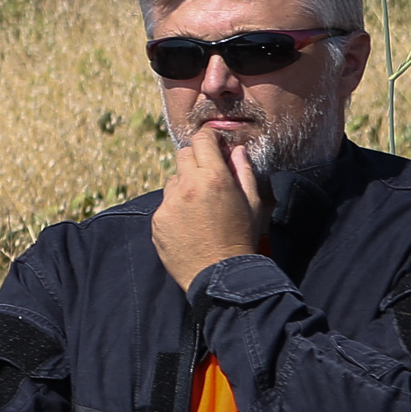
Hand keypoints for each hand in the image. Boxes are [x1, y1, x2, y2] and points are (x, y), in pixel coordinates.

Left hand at [153, 124, 268, 291]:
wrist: (220, 274)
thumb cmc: (242, 237)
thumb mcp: (253, 202)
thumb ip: (244, 171)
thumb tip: (236, 150)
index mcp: (214, 177)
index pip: (202, 140)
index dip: (209, 138)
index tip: (213, 142)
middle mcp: (187, 186)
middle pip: (184, 155)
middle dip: (197, 160)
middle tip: (209, 175)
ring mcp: (169, 204)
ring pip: (173, 180)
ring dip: (184, 185)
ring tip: (201, 207)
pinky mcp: (157, 220)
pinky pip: (165, 204)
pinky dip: (175, 208)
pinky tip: (190, 224)